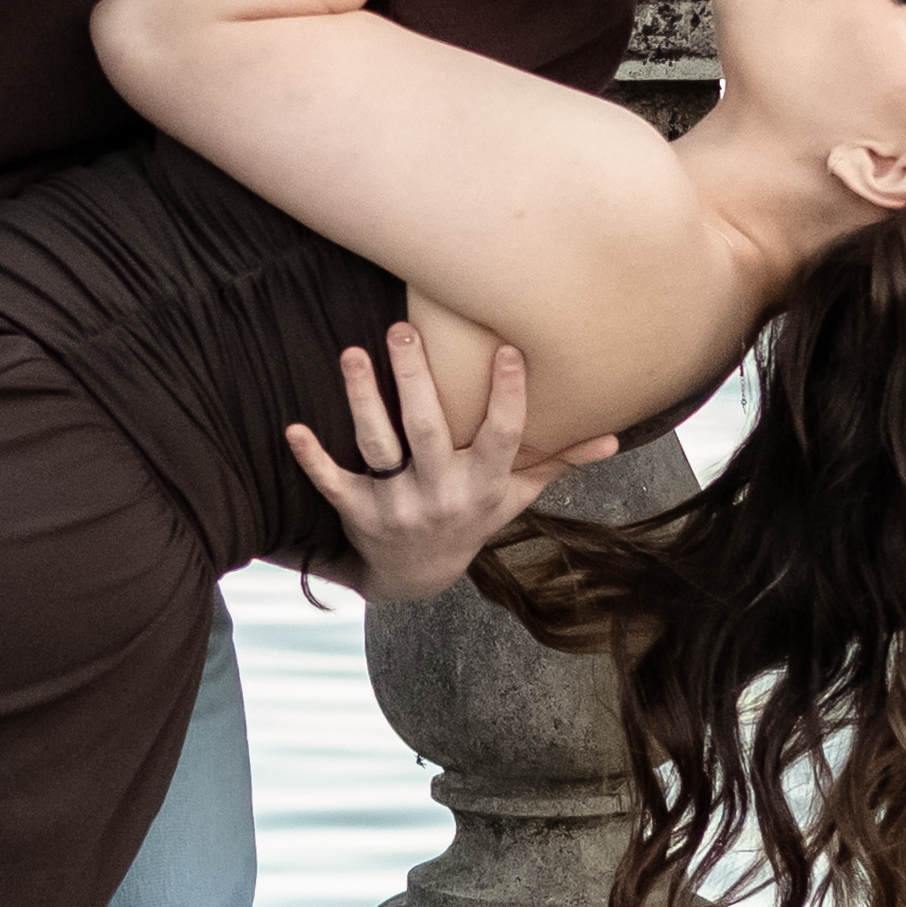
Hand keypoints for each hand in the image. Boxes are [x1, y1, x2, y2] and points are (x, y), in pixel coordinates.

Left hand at [292, 316, 619, 606]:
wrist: (417, 576)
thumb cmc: (471, 519)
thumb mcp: (517, 496)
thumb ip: (558, 462)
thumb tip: (612, 437)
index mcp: (484, 483)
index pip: (502, 437)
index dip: (507, 396)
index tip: (508, 350)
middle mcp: (442, 493)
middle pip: (428, 431)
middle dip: (415, 380)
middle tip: (402, 330)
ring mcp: (398, 504)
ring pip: (378, 445)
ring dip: (362, 399)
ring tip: (352, 352)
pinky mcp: (357, 511)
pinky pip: (333, 483)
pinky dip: (312, 458)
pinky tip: (293, 429)